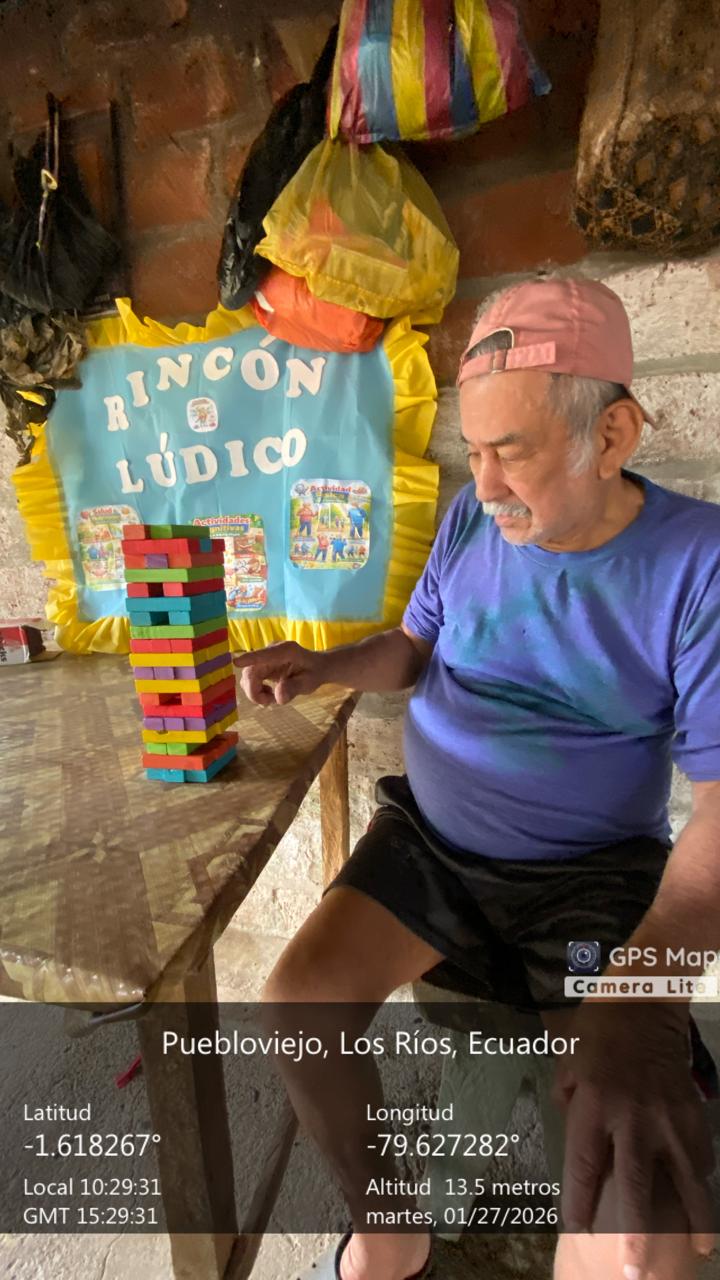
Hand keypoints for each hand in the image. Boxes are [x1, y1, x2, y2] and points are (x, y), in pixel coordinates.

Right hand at [233, 641, 324, 705]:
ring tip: (272, 698)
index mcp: (285, 651)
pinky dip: (256, 690)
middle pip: (251, 671)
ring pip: (248, 676)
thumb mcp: (308, 683)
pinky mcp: (260, 664)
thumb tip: (278, 697)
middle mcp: (271, 651)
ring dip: (255, 692)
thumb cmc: (314, 672)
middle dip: (254, 691)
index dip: (250, 658)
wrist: (316, 667)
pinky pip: (250, 679)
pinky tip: (269, 693)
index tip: (236, 662)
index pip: (265, 654)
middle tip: (268, 702)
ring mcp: (264, 657)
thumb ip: (294, 688)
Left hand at [555, 1003, 713, 1277]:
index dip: (580, 1203)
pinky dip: (701, 1179)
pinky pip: (701, 1155)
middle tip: (636, 1272)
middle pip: (636, 1186)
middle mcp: (631, 1117)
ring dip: (694, 1220)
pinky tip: (701, 1198)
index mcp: (592, 1105)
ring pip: (686, 1180)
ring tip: (699, 1253)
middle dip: (637, 1233)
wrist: (646, 999)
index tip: (579, 1231)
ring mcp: (668, 1117)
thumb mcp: (567, 1062)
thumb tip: (576, 1136)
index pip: (584, 1166)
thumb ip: (569, 1104)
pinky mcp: (693, 1111)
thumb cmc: (598, 1029)